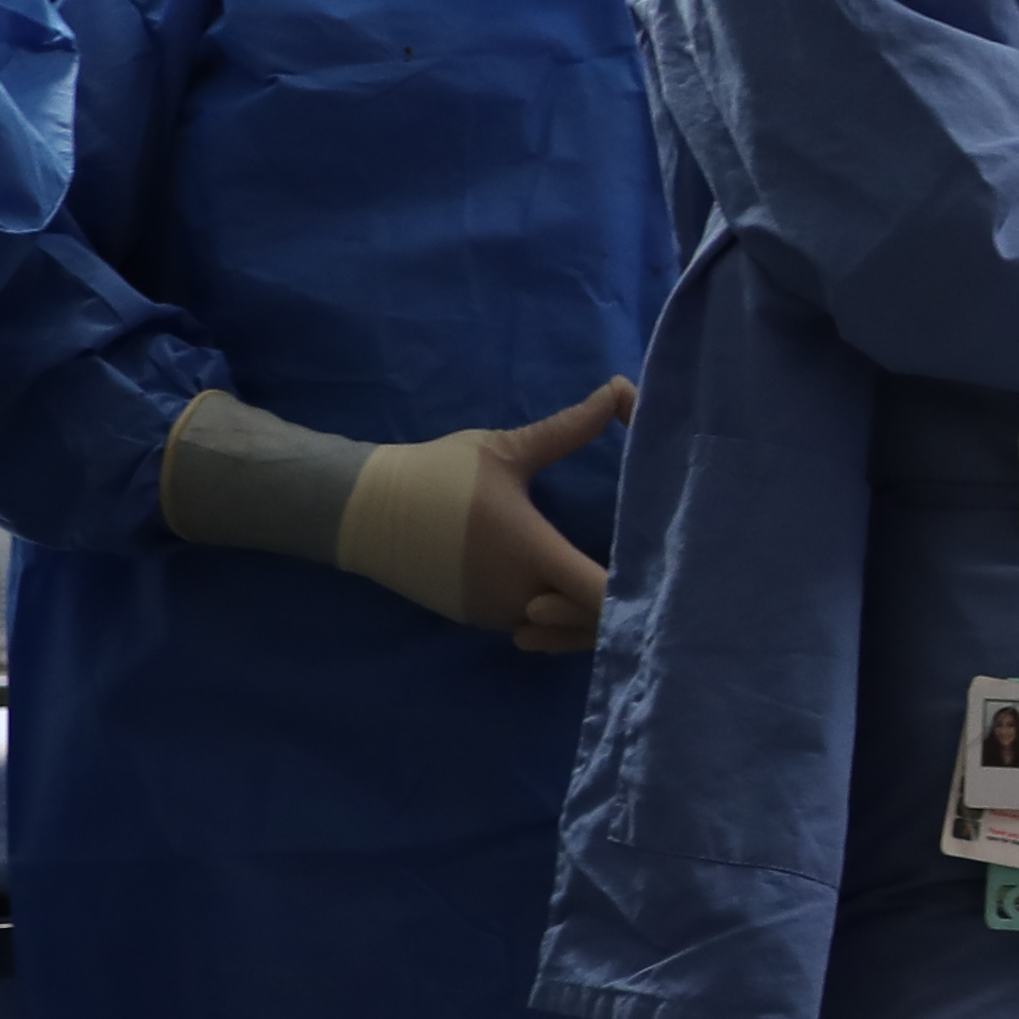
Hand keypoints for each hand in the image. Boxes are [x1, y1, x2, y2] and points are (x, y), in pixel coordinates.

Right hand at [336, 378, 637, 650]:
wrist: (362, 510)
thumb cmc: (438, 476)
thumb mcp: (505, 449)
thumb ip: (568, 428)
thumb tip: (618, 389)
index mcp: (531, 553)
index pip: (601, 595)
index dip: (634, 592)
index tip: (657, 573)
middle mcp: (518, 596)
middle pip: (588, 623)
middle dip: (615, 606)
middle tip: (639, 577)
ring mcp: (495, 615)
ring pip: (559, 629)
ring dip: (582, 613)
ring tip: (603, 581)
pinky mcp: (476, 621)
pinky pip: (531, 626)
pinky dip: (552, 615)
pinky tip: (564, 591)